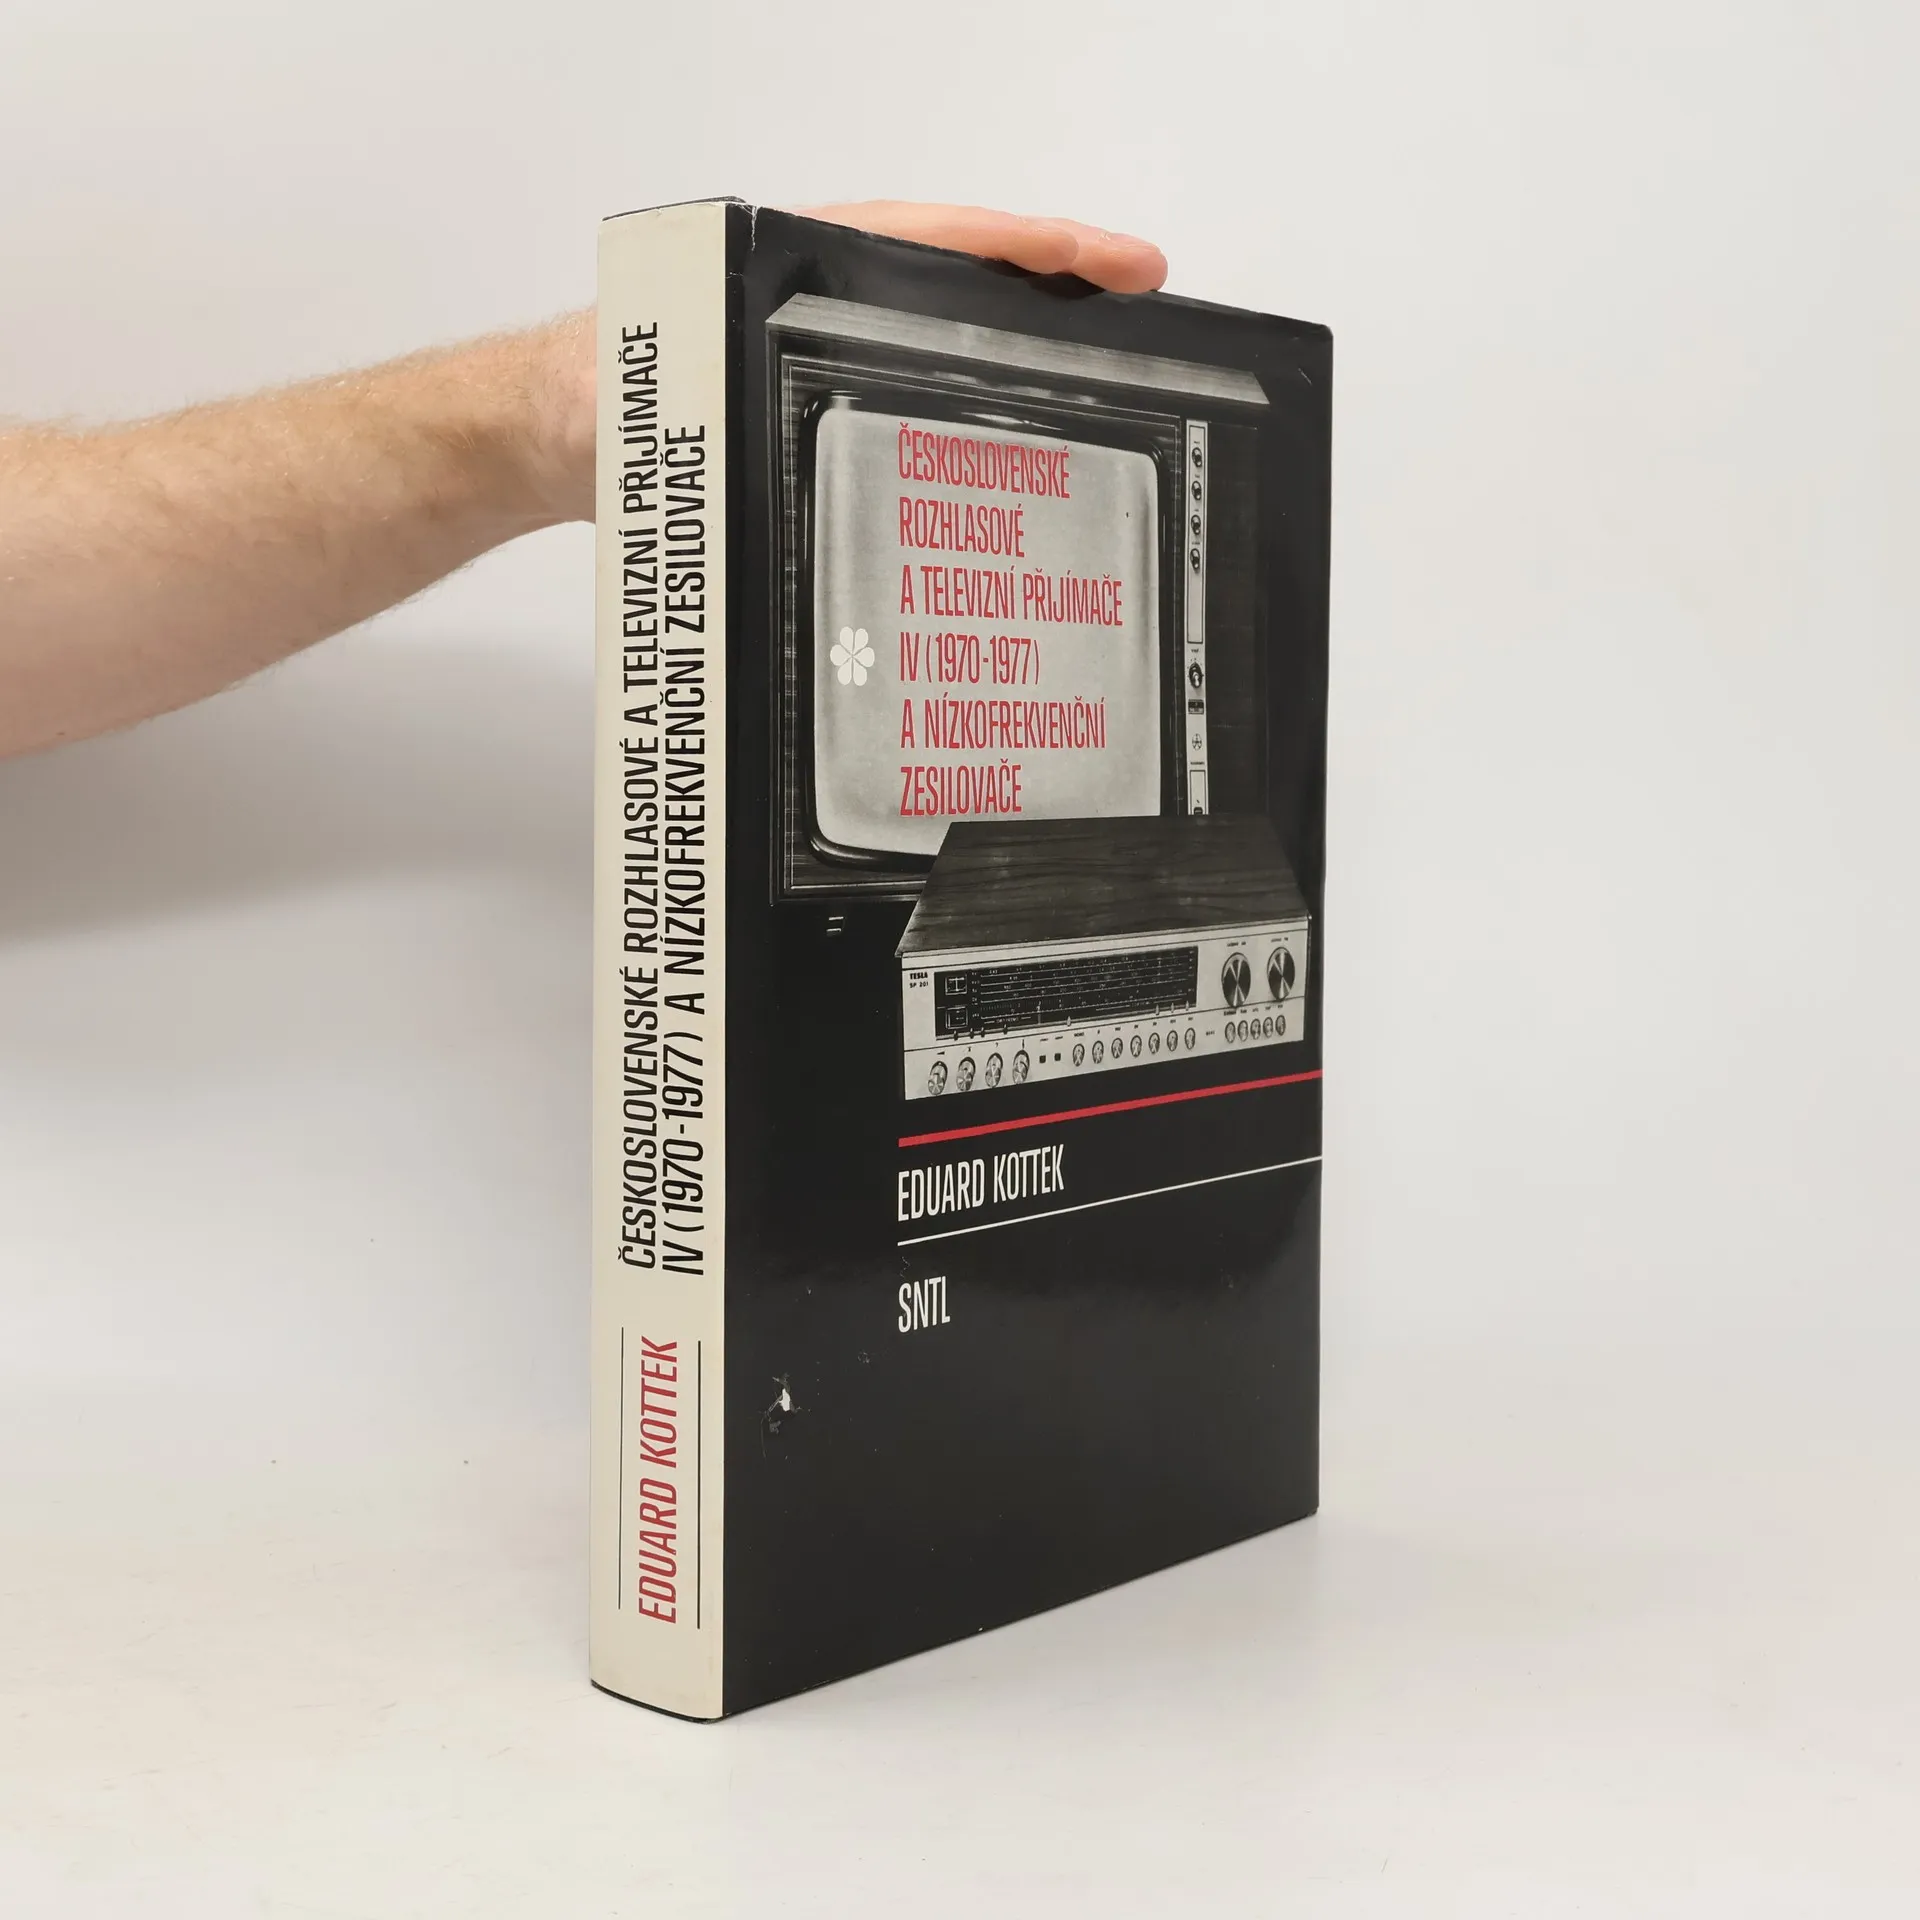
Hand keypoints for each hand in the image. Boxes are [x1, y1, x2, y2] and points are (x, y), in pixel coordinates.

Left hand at [530, 201, 1165, 524]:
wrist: (542, 438)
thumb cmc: (590, 403)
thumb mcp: (651, 397)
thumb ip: (699, 403)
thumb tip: (750, 429)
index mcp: (797, 267)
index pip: (941, 240)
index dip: (1037, 250)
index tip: (1120, 264)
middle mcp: (820, 295)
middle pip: (961, 279)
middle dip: (1055, 295)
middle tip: (1142, 321)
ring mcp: (818, 341)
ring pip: (941, 334)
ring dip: (1019, 352)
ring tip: (1101, 387)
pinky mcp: (808, 393)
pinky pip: (908, 386)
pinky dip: (965, 403)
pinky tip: (1001, 449)